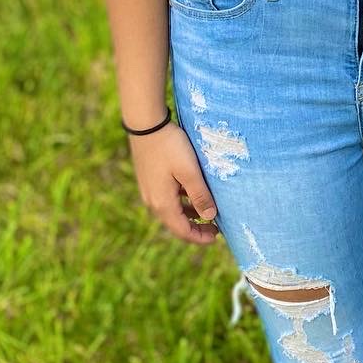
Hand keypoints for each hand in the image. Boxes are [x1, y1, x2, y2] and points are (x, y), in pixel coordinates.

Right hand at [128, 121, 218, 243]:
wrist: (146, 125)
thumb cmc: (170, 146)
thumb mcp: (190, 171)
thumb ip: (200, 195)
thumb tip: (210, 217)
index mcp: (163, 203)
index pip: (182, 231)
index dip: (200, 237)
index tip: (217, 237)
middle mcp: (153, 201)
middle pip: (176, 224)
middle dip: (196, 228)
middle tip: (216, 227)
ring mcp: (149, 191)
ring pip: (171, 212)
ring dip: (189, 215)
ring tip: (207, 213)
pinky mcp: (149, 181)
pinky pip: (167, 200)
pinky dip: (181, 203)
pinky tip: (192, 195)